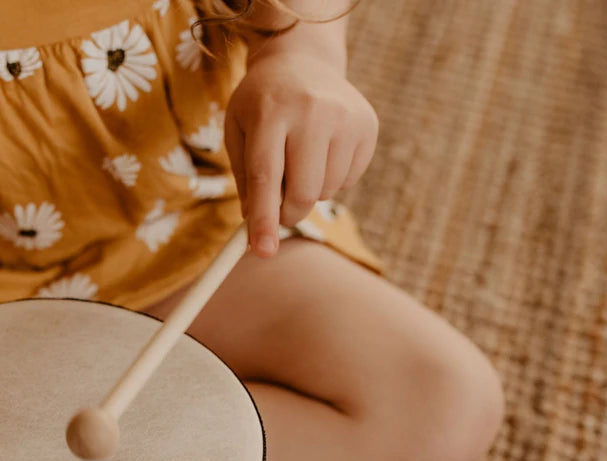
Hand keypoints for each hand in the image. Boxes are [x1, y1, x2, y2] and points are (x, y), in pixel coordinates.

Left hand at [225, 49, 377, 257]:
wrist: (302, 62)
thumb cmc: (261, 105)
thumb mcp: (237, 131)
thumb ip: (245, 179)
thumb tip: (256, 227)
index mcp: (271, 112)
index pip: (267, 176)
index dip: (264, 219)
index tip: (262, 252)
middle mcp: (313, 112)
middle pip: (303, 192)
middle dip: (287, 214)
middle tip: (277, 211)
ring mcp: (346, 117)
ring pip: (326, 191)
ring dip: (308, 192)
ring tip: (298, 160)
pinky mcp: (368, 126)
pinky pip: (347, 180)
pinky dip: (330, 179)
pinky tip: (321, 150)